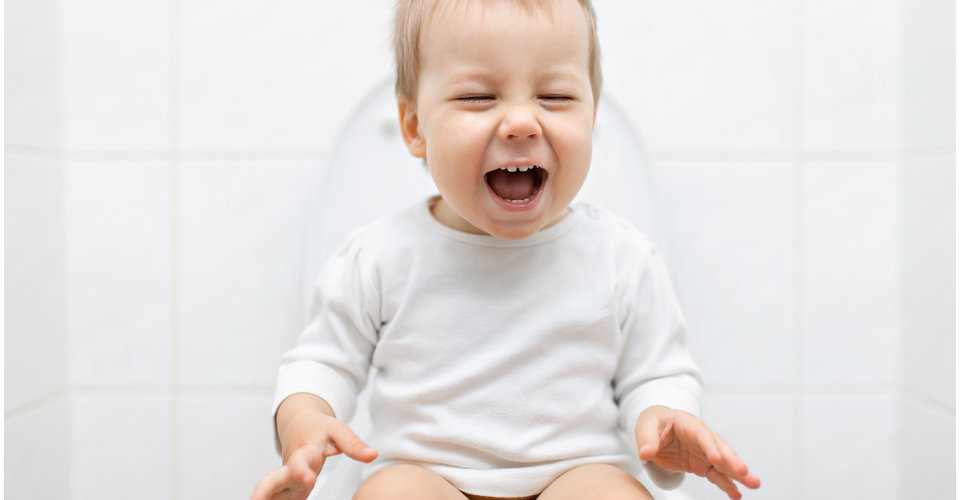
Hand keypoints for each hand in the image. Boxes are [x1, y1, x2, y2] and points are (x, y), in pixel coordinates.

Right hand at [250, 395, 377, 499]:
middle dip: (264, 492)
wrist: (298, 424)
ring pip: (272, 493)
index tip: (308, 480)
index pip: (301, 462)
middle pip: (272, 480)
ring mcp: (287, 480)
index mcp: (304, 451)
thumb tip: (372, 455)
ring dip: (266, 498)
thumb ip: (353, 443)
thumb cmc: (318, 427)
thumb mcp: (337, 429)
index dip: (302, 471)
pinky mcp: (287, 489)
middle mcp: (290, 468)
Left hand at [635, 406, 759, 499]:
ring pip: (724, 463)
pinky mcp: (704, 465)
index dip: (709, 445)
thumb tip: (644, 453)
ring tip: (753, 484)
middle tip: (744, 472)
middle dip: (732, 460)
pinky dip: (727, 484)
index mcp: (688, 423)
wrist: (657, 429)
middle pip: (719, 448)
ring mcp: (705, 452)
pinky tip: (736, 494)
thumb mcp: (645, 427)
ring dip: (738, 474)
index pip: (701, 434)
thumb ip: (646, 439)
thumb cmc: (653, 424)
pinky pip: (717, 475)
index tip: (715, 458)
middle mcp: (701, 437)